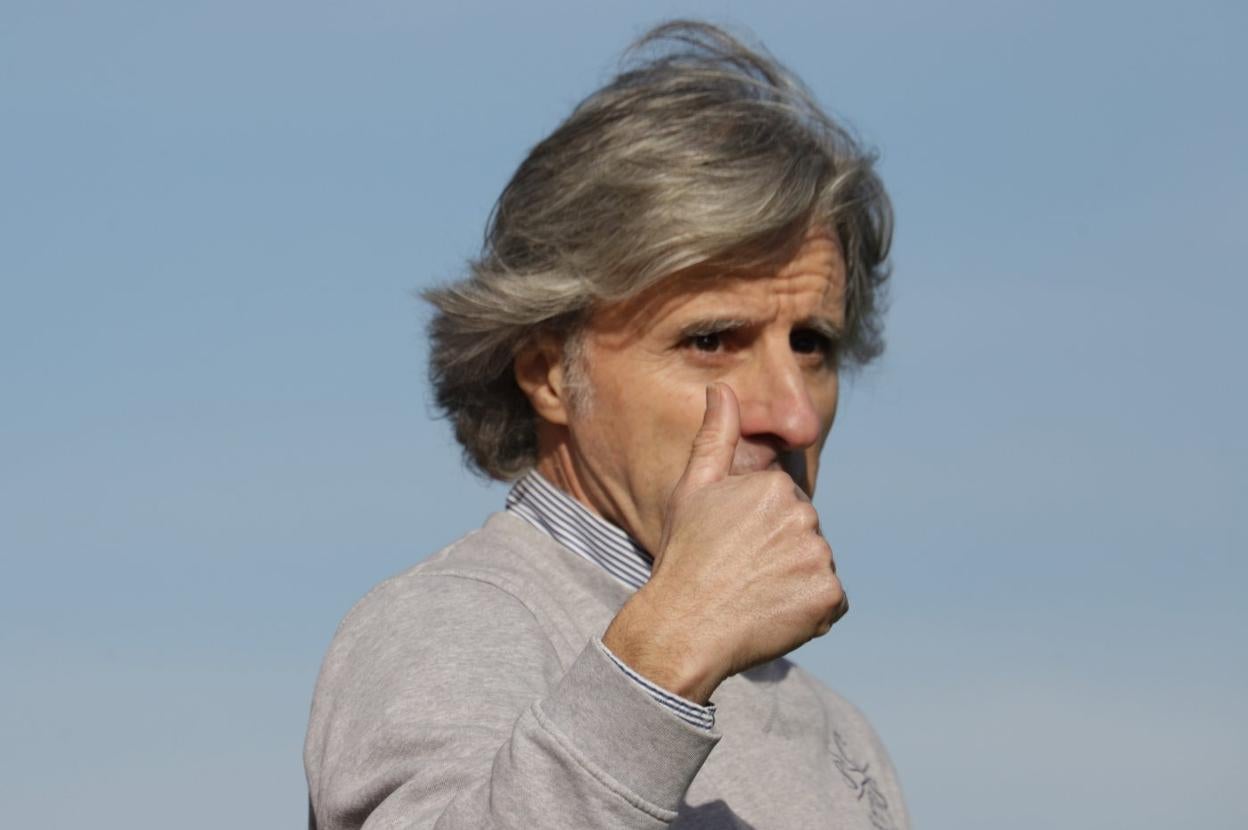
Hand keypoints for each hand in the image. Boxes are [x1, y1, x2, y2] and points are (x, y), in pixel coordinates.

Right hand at [602, 383, 846, 703]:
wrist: (683, 627)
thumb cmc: (684, 557)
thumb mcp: (692, 490)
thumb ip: (714, 437)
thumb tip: (721, 389)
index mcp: (774, 486)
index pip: (783, 505)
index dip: (756, 528)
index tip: (730, 548)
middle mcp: (803, 516)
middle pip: (804, 533)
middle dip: (780, 552)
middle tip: (740, 573)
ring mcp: (819, 558)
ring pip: (817, 566)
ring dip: (795, 582)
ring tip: (753, 596)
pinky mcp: (829, 597)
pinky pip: (830, 602)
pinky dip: (810, 612)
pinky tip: (772, 615)